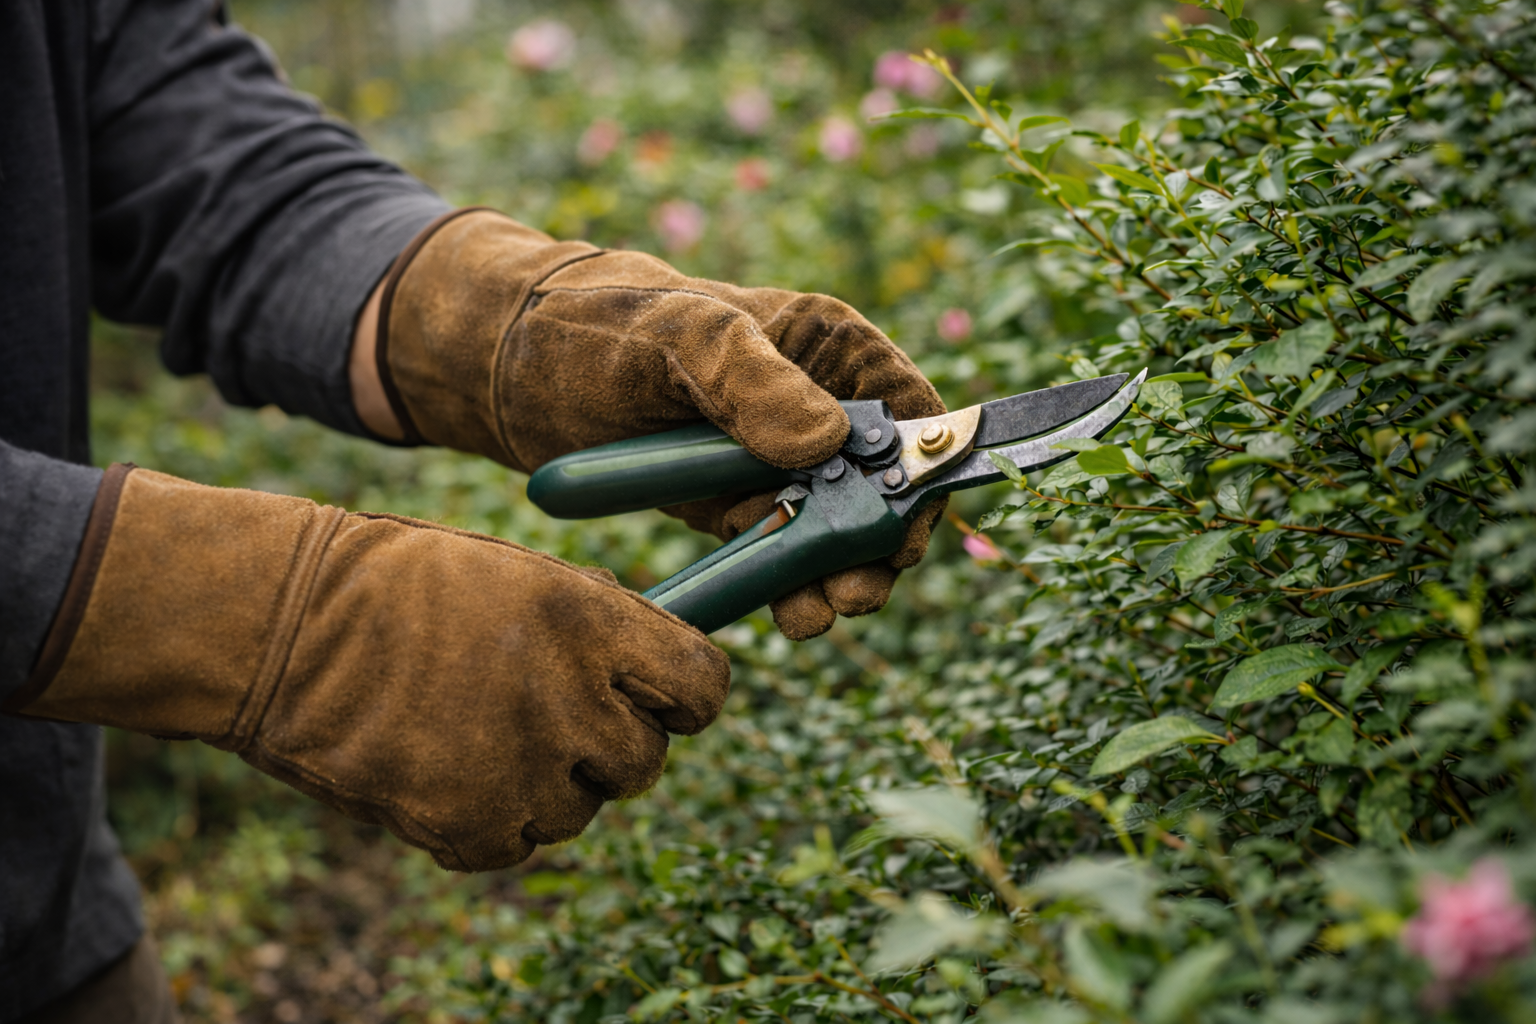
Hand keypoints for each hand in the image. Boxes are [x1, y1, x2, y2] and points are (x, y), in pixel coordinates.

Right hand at [8, 465, 729, 870]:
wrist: (283, 627)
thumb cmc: (407, 587)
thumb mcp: (523, 574)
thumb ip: (605, 626)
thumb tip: (669, 675)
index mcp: (590, 623)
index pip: (703, 687)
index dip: (685, 693)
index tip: (662, 695)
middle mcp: (568, 702)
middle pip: (646, 760)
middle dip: (610, 741)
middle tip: (551, 712)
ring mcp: (518, 773)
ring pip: (581, 809)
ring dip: (547, 780)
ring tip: (476, 727)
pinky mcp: (466, 829)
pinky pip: (518, 841)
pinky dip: (492, 816)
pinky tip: (446, 763)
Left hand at [357, 208, 946, 638]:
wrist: (511, 369)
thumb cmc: (598, 325)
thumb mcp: (676, 338)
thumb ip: (750, 383)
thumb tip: (826, 444)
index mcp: (822, 346)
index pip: (909, 410)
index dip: (923, 471)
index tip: (905, 527)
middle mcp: (812, 404)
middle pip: (880, 486)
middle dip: (877, 544)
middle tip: (856, 590)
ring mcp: (775, 461)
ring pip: (833, 530)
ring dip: (835, 576)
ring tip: (819, 612)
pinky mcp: (735, 505)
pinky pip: (779, 552)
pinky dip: (788, 585)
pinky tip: (788, 613)